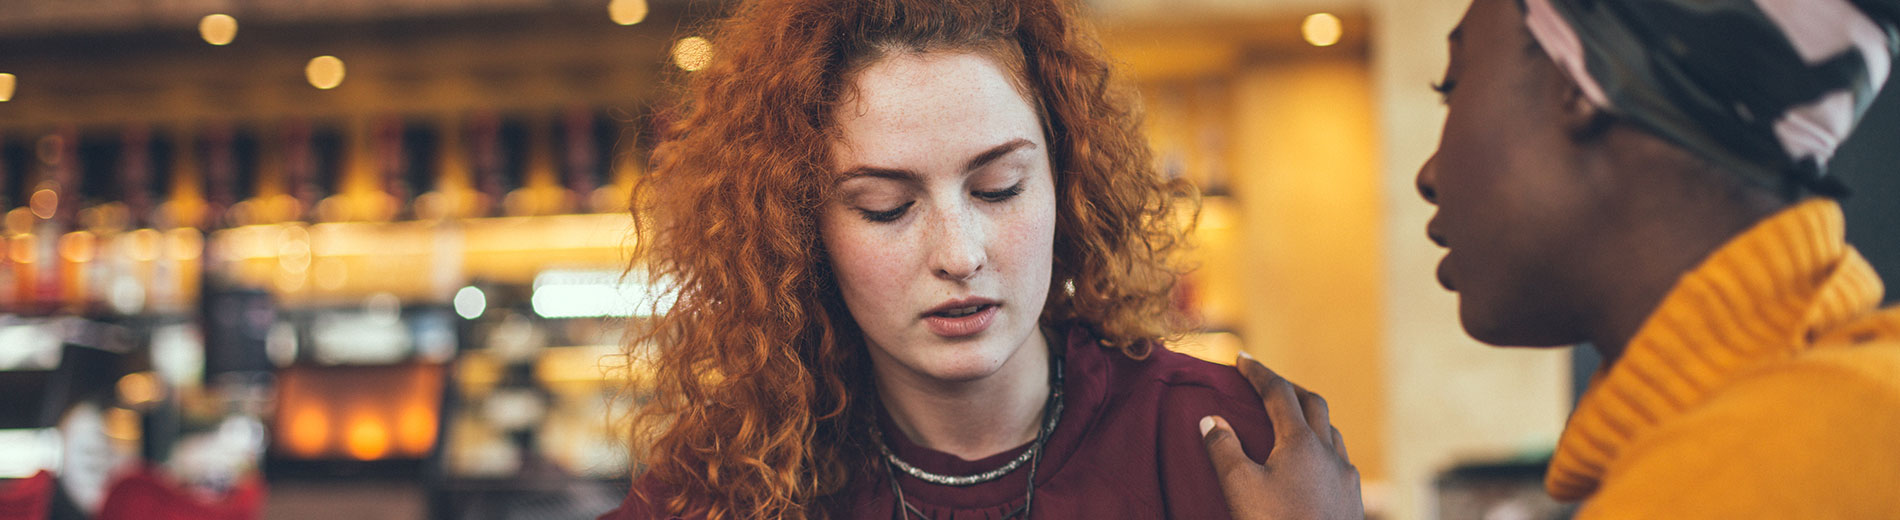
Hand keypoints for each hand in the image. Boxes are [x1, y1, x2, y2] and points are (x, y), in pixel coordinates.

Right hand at [1200, 354, 1363, 519]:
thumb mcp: (1240, 488)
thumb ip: (1224, 449)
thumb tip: (1211, 420)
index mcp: (1301, 442)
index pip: (1278, 392)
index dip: (1258, 372)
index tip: (1241, 358)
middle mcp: (1330, 452)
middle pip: (1312, 403)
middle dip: (1288, 388)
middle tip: (1266, 384)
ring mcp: (1346, 476)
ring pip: (1331, 431)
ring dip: (1310, 417)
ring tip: (1290, 422)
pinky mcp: (1353, 499)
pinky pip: (1340, 458)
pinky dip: (1323, 446)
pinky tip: (1313, 465)